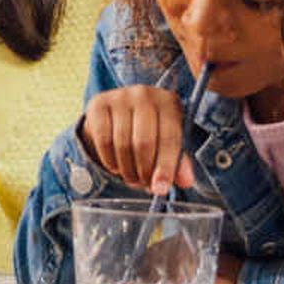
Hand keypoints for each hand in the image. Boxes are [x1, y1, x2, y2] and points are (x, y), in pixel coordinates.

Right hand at [78, 86, 193, 193]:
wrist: (119, 112)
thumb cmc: (151, 130)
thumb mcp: (168, 142)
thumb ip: (178, 162)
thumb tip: (185, 182)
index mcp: (169, 102)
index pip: (170, 136)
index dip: (166, 166)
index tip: (161, 189)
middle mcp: (145, 94)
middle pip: (144, 142)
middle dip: (144, 171)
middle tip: (144, 184)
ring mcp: (119, 97)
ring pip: (123, 144)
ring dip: (127, 170)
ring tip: (132, 177)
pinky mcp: (98, 104)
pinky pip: (104, 141)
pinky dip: (110, 160)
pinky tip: (116, 166)